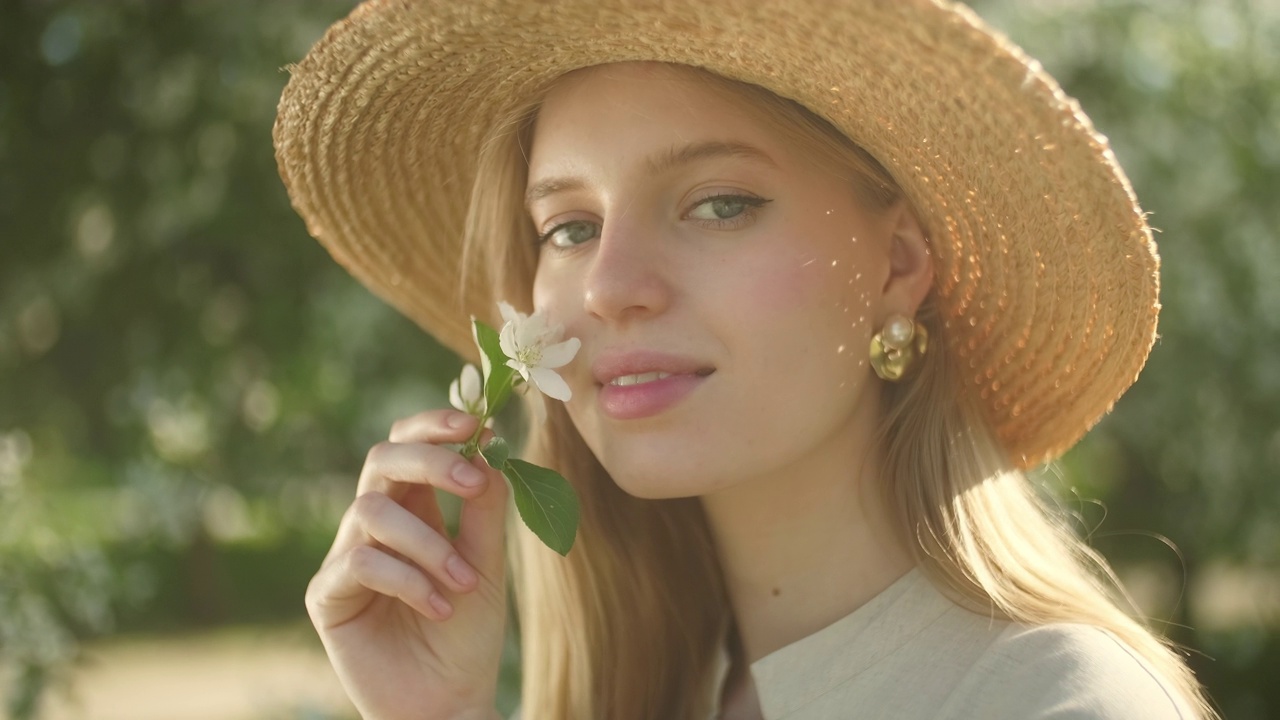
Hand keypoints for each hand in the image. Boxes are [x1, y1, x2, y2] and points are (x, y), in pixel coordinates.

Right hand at [306, 409, 507, 719]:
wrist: (450, 702)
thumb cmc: (467, 635)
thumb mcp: (488, 564)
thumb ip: (485, 510)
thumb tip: (488, 450)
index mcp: (413, 508)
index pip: (409, 444)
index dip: (434, 425)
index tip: (477, 424)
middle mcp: (374, 524)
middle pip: (382, 459)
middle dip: (429, 461)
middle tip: (473, 483)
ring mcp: (345, 557)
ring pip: (372, 510)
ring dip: (429, 543)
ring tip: (465, 583)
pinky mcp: (327, 596)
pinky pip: (359, 562)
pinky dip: (407, 580)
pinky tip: (439, 608)